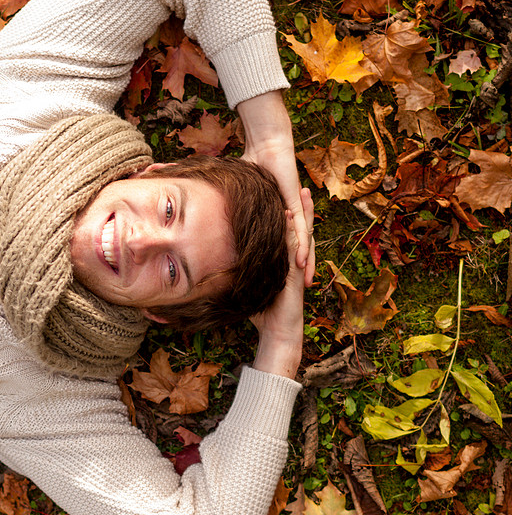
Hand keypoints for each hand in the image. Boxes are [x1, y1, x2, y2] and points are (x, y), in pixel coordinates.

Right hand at [237, 90, 314, 286]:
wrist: (268, 141)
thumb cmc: (255, 158)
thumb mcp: (237, 188)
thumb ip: (220, 197)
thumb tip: (189, 197)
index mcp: (277, 214)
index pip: (282, 241)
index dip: (282, 260)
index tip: (278, 280)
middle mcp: (288, 215)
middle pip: (297, 246)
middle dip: (300, 270)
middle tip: (300, 291)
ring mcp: (294, 210)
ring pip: (303, 242)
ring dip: (306, 264)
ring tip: (306, 284)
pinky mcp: (295, 204)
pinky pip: (301, 228)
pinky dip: (302, 245)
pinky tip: (303, 263)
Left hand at [250, 188, 314, 378]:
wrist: (277, 332)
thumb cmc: (261, 312)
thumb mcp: (245, 288)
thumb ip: (235, 277)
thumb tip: (210, 272)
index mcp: (281, 259)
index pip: (284, 232)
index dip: (283, 213)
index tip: (280, 194)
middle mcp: (291, 258)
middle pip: (297, 228)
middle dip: (300, 206)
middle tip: (300, 182)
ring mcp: (295, 264)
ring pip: (301, 233)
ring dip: (304, 213)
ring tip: (304, 191)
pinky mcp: (295, 272)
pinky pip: (295, 248)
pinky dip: (293, 232)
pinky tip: (290, 215)